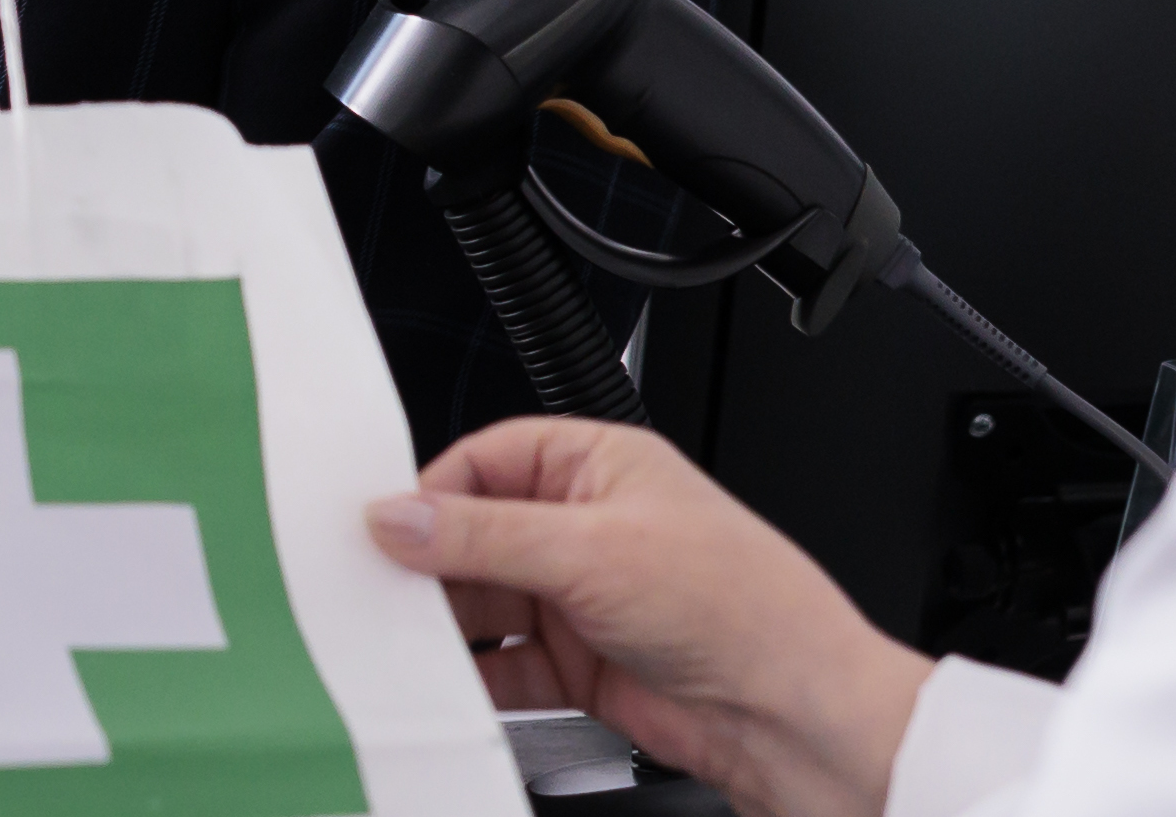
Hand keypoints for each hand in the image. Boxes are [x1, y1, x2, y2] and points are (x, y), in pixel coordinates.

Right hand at [366, 419, 934, 816]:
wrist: (794, 716)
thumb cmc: (742, 608)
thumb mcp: (592, 552)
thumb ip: (482, 536)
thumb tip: (398, 517)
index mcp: (601, 465)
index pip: (486, 459)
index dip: (432, 491)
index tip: (383, 526)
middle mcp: (589, 527)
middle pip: (476, 535)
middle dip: (431, 565)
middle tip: (380, 588)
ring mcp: (584, 599)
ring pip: (484, 603)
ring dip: (447, 626)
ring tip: (408, 640)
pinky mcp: (581, 664)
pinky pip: (504, 664)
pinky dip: (473, 676)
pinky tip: (451, 683)